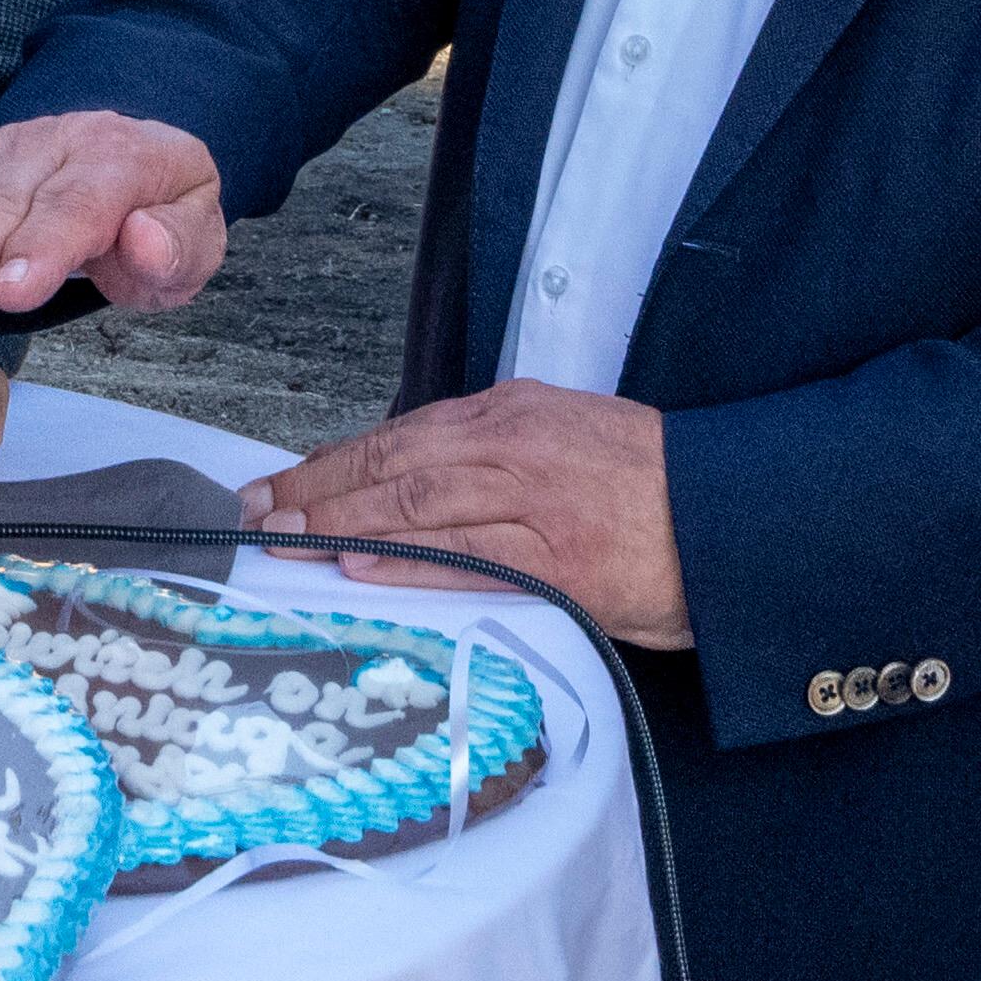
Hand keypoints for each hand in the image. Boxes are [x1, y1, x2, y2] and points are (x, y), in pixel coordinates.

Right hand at [0, 111, 228, 324]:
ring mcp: (2, 151)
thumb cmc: (164, 214)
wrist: (137, 160)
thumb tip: (146, 242)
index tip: (9, 293)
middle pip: (4, 202)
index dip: (42, 248)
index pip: (78, 205)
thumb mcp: (200, 235)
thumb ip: (179, 244)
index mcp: (120, 159)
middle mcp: (53, 145)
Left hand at [253, 382, 688, 648]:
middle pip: (394, 464)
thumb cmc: (647, 485)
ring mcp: (533, 505)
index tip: (283, 483)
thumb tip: (413, 481)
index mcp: (513, 414)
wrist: (725, 518)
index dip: (333, 461)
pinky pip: (465, 559)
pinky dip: (406, 562)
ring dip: (340, 524)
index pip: (402, 433)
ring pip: (416, 506)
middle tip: (255, 513)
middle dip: (316, 490)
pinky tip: (357, 566)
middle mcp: (514, 449)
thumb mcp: (564, 439)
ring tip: (283, 540)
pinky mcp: (556, 563)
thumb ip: (493, 455)